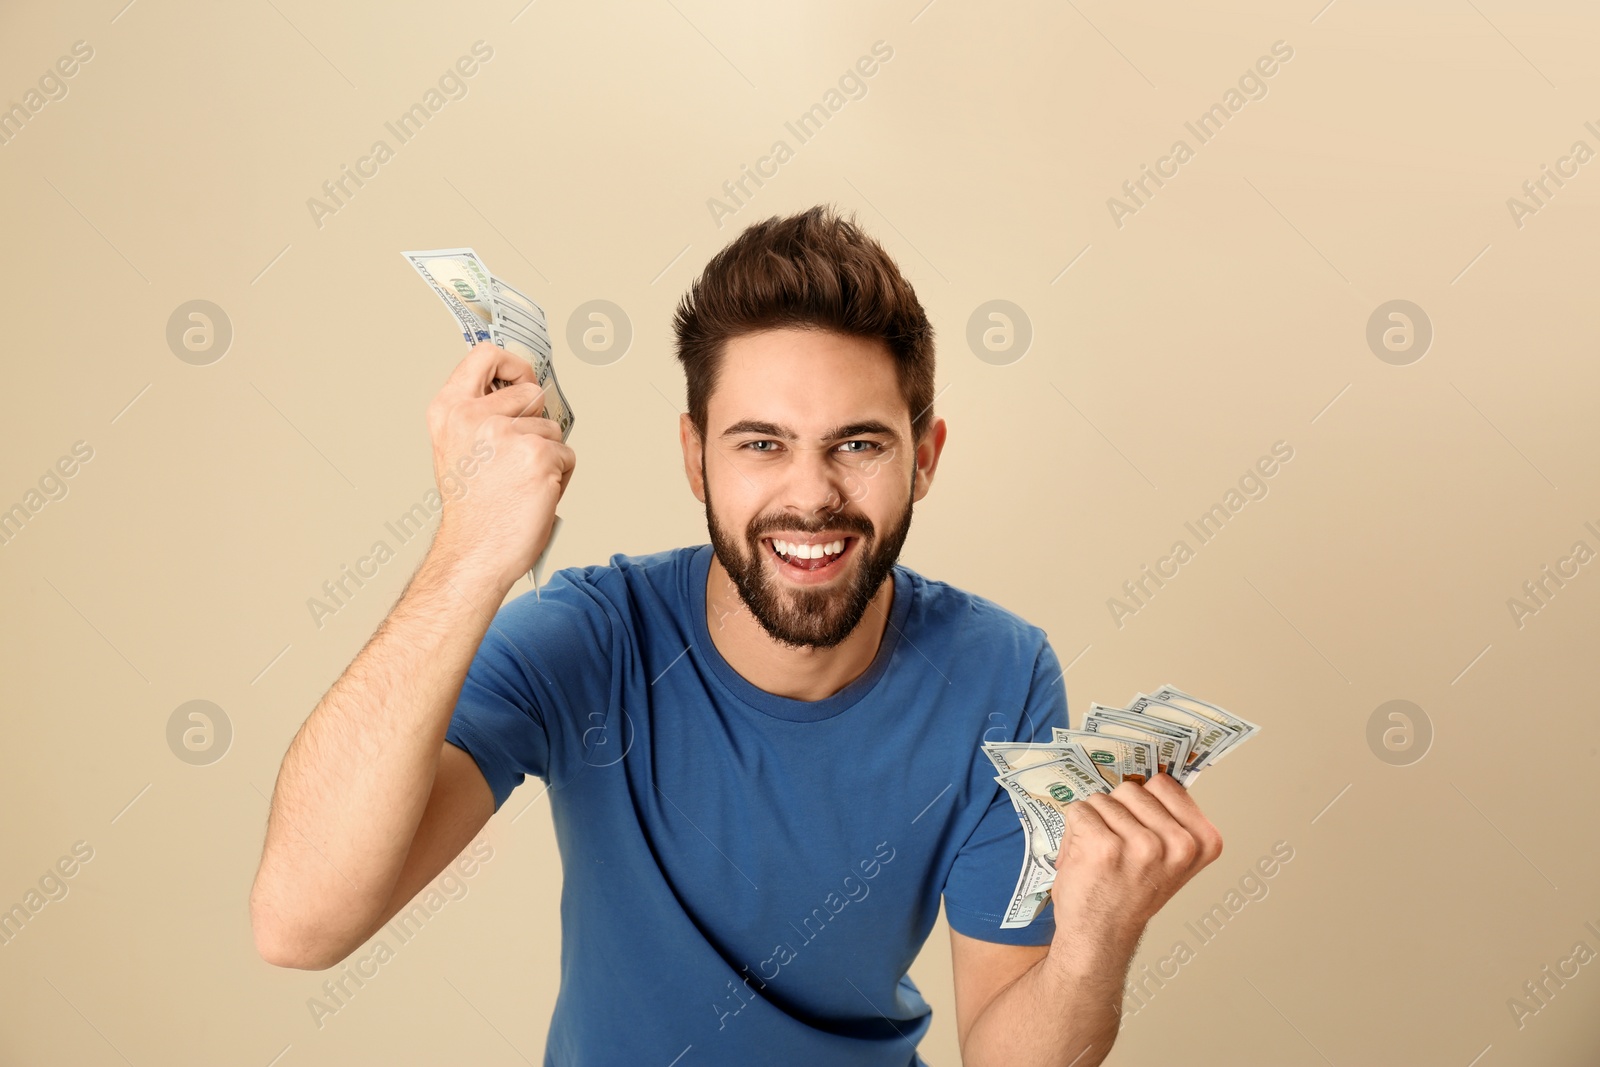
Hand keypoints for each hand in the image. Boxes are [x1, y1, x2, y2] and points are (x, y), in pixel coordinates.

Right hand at [426, 341, 574, 588]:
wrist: (474, 552)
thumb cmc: (471, 510)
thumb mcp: (457, 449)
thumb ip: (480, 416)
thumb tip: (522, 394)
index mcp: (449, 410)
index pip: (485, 355)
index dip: (512, 363)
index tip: (523, 378)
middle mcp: (475, 416)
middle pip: (532, 392)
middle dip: (536, 421)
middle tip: (520, 455)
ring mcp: (508, 434)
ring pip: (552, 428)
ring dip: (548, 455)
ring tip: (521, 483)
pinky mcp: (539, 455)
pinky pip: (566, 455)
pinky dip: (560, 476)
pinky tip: (535, 495)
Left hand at [1050, 775, 1223, 955]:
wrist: (1100, 935)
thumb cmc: (1129, 892)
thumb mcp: (1170, 855)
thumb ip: (1169, 817)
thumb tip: (1153, 773)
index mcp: (1202, 841)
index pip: (1164, 784)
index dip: (1143, 804)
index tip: (1143, 833)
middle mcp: (1178, 844)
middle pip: (1131, 788)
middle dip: (1116, 812)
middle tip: (1118, 852)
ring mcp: (1142, 846)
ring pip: (1102, 799)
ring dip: (1094, 823)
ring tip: (1102, 858)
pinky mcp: (1104, 848)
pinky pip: (1079, 810)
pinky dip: (1072, 831)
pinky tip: (1084, 860)